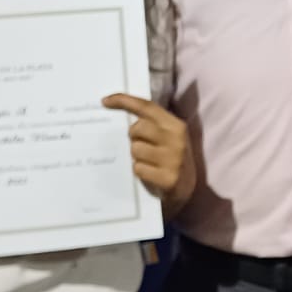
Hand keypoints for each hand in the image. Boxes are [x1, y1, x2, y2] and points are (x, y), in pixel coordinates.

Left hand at [102, 93, 195, 211]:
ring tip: (148, 163)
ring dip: (136, 157)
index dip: (124, 101)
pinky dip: (139, 172)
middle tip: (140, 145)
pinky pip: (138, 168)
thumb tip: (119, 107)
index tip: (105, 101)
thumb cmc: (170, 160)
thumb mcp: (168, 137)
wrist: (186, 191)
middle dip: (133, 137)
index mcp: (176, 125)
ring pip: (135, 149)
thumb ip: (152, 124)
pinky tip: (149, 175)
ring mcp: (174, 159)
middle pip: (137, 128)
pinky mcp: (168, 178)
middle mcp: (177, 139)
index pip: (147, 107)